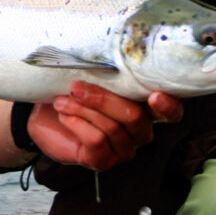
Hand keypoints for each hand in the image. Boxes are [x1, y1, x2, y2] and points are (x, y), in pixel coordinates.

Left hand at [29, 82, 182, 170]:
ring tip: (62, 101)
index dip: (168, 106)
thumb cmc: (72, 93)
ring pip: (112, 128)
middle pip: (135, 117)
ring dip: (83, 110)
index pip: (171, 113)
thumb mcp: (90, 77)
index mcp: (145, 109)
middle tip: (77, 87)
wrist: (44, 116)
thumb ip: (107, 71)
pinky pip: (96, 141)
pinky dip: (77, 124)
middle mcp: (140, 132)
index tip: (154, 96)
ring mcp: (123, 149)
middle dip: (103, 99)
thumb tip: (108, 52)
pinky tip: (64, 116)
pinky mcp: (104, 161)